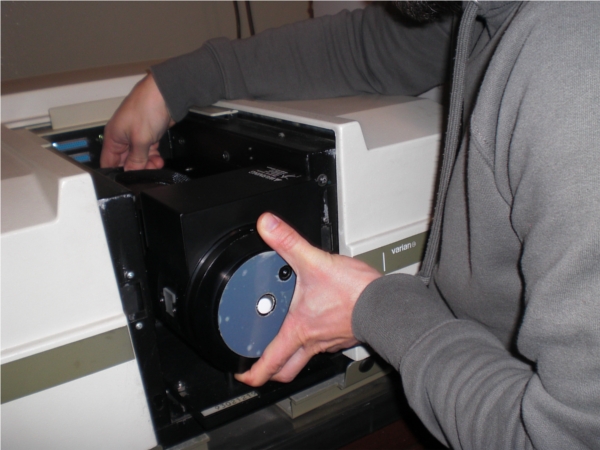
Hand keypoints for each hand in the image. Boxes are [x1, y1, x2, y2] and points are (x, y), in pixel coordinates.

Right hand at [100, 74, 174, 169]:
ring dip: (147, 163)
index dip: (118, 173)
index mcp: (113, 136)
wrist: (166, 94)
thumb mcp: (140, 139)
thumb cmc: (148, 106)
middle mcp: (122, 136)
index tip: (129, 179)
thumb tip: (131, 172)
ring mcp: (136, 135)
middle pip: (125, 161)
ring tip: (156, 164)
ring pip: (138, 157)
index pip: (109, 162)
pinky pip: (148, 151)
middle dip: (137, 168)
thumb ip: (136, 159)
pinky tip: (159, 159)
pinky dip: (153, 156)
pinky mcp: (148, 134)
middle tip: (148, 170)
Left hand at [235, 213, 381, 385]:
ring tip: (284, 335)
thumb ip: (288, 241)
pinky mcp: (345, 334)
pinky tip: (316, 318)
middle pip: (287, 370)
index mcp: (299, 329)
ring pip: (307, 356)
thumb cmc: (354, 292)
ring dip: (294, 351)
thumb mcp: (314, 261)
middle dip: (271, 373)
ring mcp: (330, 340)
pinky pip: (326, 342)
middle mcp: (314, 341)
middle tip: (260, 366)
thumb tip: (267, 226)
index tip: (242, 375)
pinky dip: (316, 336)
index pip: (270, 363)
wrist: (387, 302)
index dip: (251, 374)